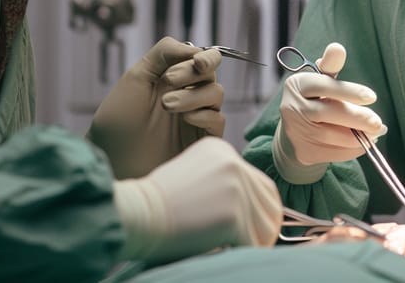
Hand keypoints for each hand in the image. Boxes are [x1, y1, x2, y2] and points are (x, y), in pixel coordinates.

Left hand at [88, 37, 223, 178]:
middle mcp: (187, 94)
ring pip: (216, 93)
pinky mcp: (201, 140)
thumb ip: (164, 53)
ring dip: (193, 94)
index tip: (196, 62)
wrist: (112, 163)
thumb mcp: (135, 77)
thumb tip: (193, 48)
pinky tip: (185, 120)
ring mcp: (195, 117)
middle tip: (168, 80)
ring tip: (166, 105)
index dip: (205, 56)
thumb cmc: (118, 122)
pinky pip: (218, 120)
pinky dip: (204, 115)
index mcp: (172, 77)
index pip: (201, 58)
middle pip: (211, 72)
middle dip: (193, 72)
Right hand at [113, 137, 282, 263]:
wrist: (134, 215)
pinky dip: (242, 253)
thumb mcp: (192, 177)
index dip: (259, 211)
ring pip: (266, 225)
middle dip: (262, 228)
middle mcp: (233, 162)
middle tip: (248, 245)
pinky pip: (252, 243)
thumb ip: (220, 184)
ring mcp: (235, 186)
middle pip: (270, 202)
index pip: (260, 184)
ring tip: (233, 250)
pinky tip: (224, 253)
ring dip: (254, 242)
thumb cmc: (156, 206)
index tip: (251, 229)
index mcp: (222, 150)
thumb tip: (250, 211)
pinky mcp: (233, 214)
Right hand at [272, 42, 385, 182]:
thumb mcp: (321, 79)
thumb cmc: (315, 98)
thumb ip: (330, 65)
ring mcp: (296, 131)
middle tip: (378, 122)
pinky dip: (352, 150)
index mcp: (297, 84)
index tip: (372, 97)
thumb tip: (337, 48)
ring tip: (375, 133)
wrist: (296, 131)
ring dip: (357, 136)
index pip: (323, 85)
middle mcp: (293, 107)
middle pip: (326, 112)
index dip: (348, 91)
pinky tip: (365, 144)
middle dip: (356, 118)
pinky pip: (332, 152)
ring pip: (330, 135)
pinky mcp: (304, 151)